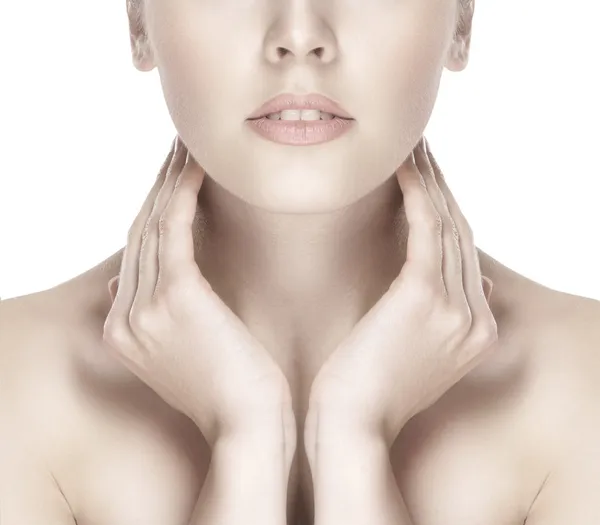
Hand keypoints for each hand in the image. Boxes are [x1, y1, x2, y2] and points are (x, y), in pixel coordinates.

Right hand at [103, 137, 294, 447]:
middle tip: (180, 146)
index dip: (154, 209)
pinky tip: (199, 165)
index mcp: (125, 329)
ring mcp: (143, 306)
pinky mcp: (174, 296)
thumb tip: (140, 277)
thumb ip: (159, 314)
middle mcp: (124, 315)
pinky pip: (174, 227)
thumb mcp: (185, 351)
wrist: (251, 427)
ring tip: (189, 144)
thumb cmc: (234, 390)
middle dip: (159, 184)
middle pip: (140, 231)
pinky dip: (183, 191)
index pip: (137, 253)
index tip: (174, 177)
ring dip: (170, 177)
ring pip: (153, 222)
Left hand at [307, 137, 497, 447]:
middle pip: (460, 232)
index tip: (426, 178)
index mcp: (475, 330)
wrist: (349, 427)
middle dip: (440, 185)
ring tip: (411, 145)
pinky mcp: (424, 297)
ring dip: (429, 178)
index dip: (446, 210)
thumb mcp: (417, 353)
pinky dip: (416, 192)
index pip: (464, 254)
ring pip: (446, 223)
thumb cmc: (366, 390)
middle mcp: (475, 316)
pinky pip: (426, 228)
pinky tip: (402, 165)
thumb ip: (443, 316)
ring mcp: (456, 307)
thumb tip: (464, 277)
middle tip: (420, 148)